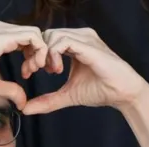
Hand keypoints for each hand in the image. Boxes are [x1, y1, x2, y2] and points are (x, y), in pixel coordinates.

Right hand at [0, 20, 48, 108]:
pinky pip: (32, 36)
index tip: (27, 74)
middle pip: (32, 35)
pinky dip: (39, 50)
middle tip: (35, 71)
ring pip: (35, 33)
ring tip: (33, 70)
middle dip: (40, 53)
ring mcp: (2, 30)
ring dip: (40, 52)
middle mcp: (1, 30)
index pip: (24, 39)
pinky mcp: (4, 35)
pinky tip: (33, 66)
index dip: (31, 55)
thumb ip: (11, 90)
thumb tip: (22, 103)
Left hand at [22, 27, 148, 114]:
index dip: (34, 54)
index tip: (29, 72)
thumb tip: (25, 109)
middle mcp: (79, 37)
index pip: (45, 40)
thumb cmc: (100, 91)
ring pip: (52, 35)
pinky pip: (63, 41)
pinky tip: (57, 69)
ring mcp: (85, 38)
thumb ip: (47, 100)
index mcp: (73, 45)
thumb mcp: (67, 95)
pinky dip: (54, 54)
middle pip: (46, 35)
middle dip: (36, 53)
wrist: (123, 93)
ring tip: (49, 71)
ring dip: (44, 54)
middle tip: (35, 71)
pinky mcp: (89, 45)